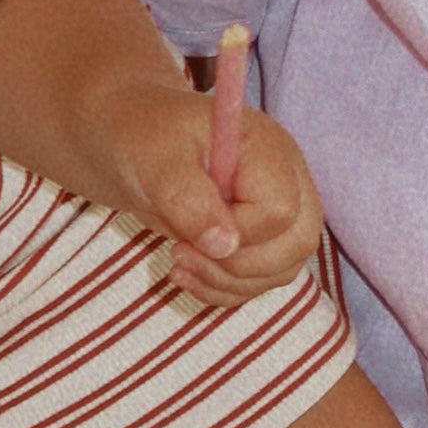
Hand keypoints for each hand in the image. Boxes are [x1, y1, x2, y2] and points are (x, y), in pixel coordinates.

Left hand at [89, 76, 323, 306]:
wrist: (129, 139)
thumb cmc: (145, 139)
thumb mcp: (157, 162)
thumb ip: (190, 200)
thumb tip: (224, 246)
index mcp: (268, 150)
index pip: (281, 210)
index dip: (239, 233)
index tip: (187, 232)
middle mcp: (285, 180)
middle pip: (298, 242)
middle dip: (240, 267)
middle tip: (182, 253)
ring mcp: (275, 211)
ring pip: (282, 269)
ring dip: (228, 282)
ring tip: (178, 261)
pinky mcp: (258, 237)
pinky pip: (259, 280)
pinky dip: (223, 288)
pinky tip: (186, 273)